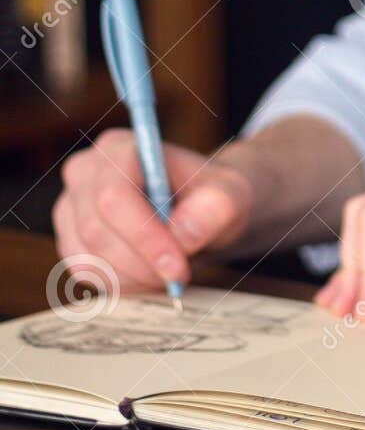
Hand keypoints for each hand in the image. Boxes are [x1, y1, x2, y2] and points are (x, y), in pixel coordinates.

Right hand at [52, 129, 255, 295]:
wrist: (200, 210)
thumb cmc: (211, 196)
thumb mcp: (230, 195)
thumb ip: (216, 207)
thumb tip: (182, 233)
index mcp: (118, 147)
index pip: (114, 196)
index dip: (143, 236)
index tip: (177, 266)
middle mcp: (85, 172)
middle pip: (97, 230)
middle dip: (143, 262)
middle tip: (179, 275)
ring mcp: (71, 207)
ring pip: (90, 257)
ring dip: (134, 276)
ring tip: (169, 270)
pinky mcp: (71, 239)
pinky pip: (87, 273)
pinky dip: (122, 282)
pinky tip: (149, 272)